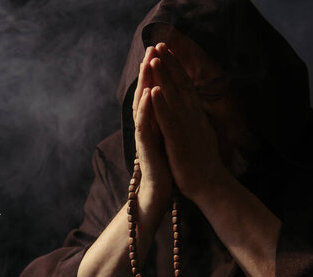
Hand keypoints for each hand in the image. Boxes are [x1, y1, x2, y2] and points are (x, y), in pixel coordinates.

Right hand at [132, 46, 171, 203]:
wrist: (160, 191)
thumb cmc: (165, 164)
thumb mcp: (167, 136)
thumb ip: (165, 119)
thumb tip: (170, 104)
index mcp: (154, 122)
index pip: (153, 93)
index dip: (155, 73)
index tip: (160, 52)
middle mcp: (146, 126)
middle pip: (145, 93)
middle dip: (148, 71)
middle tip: (150, 49)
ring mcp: (144, 136)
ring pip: (142, 105)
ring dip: (145, 83)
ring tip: (148, 63)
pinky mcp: (146, 147)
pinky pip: (145, 124)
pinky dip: (147, 107)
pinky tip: (150, 93)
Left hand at [149, 42, 228, 201]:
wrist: (211, 186)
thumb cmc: (202, 162)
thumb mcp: (200, 134)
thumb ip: (195, 119)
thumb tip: (193, 108)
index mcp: (196, 115)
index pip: (185, 86)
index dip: (176, 68)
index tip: (167, 51)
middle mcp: (193, 117)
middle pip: (180, 85)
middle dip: (169, 64)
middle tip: (159, 44)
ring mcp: (186, 128)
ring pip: (174, 98)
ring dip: (164, 77)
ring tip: (155, 59)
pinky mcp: (179, 141)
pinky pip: (168, 120)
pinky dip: (161, 104)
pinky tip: (154, 91)